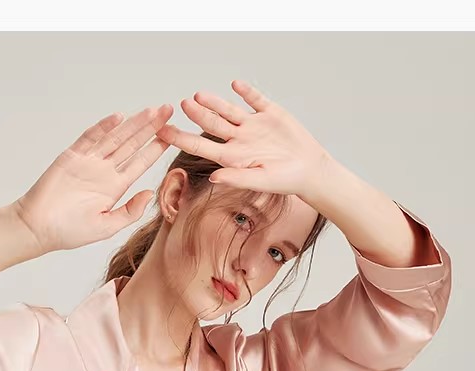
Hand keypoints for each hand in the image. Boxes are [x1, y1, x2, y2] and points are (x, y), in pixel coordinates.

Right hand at [11, 105, 174, 253]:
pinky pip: (90, 138)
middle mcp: (104, 171)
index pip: (140, 163)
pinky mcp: (71, 156)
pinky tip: (118, 118)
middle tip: (169, 110)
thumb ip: (129, 211)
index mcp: (115, 187)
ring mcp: (88, 162)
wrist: (38, 228)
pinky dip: (103, 127)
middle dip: (151, 128)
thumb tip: (150, 193)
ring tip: (152, 111)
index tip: (173, 135)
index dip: (156, 148)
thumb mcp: (106, 226)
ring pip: (115, 137)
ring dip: (133, 124)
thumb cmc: (70, 231)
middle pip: (132, 144)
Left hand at [156, 79, 333, 209]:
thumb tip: (213, 178)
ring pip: (229, 110)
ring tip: (198, 94)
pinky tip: (236, 84)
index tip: (164, 132)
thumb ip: (237, 178)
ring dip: (214, 101)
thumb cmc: (286, 181)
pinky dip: (246, 91)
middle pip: (212, 124)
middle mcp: (239, 139)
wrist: (310, 170)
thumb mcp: (260, 181)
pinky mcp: (269, 114)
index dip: (182, 138)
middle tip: (182, 104)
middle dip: (197, 114)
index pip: (201, 146)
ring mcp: (253, 125)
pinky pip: (255, 99)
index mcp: (232, 157)